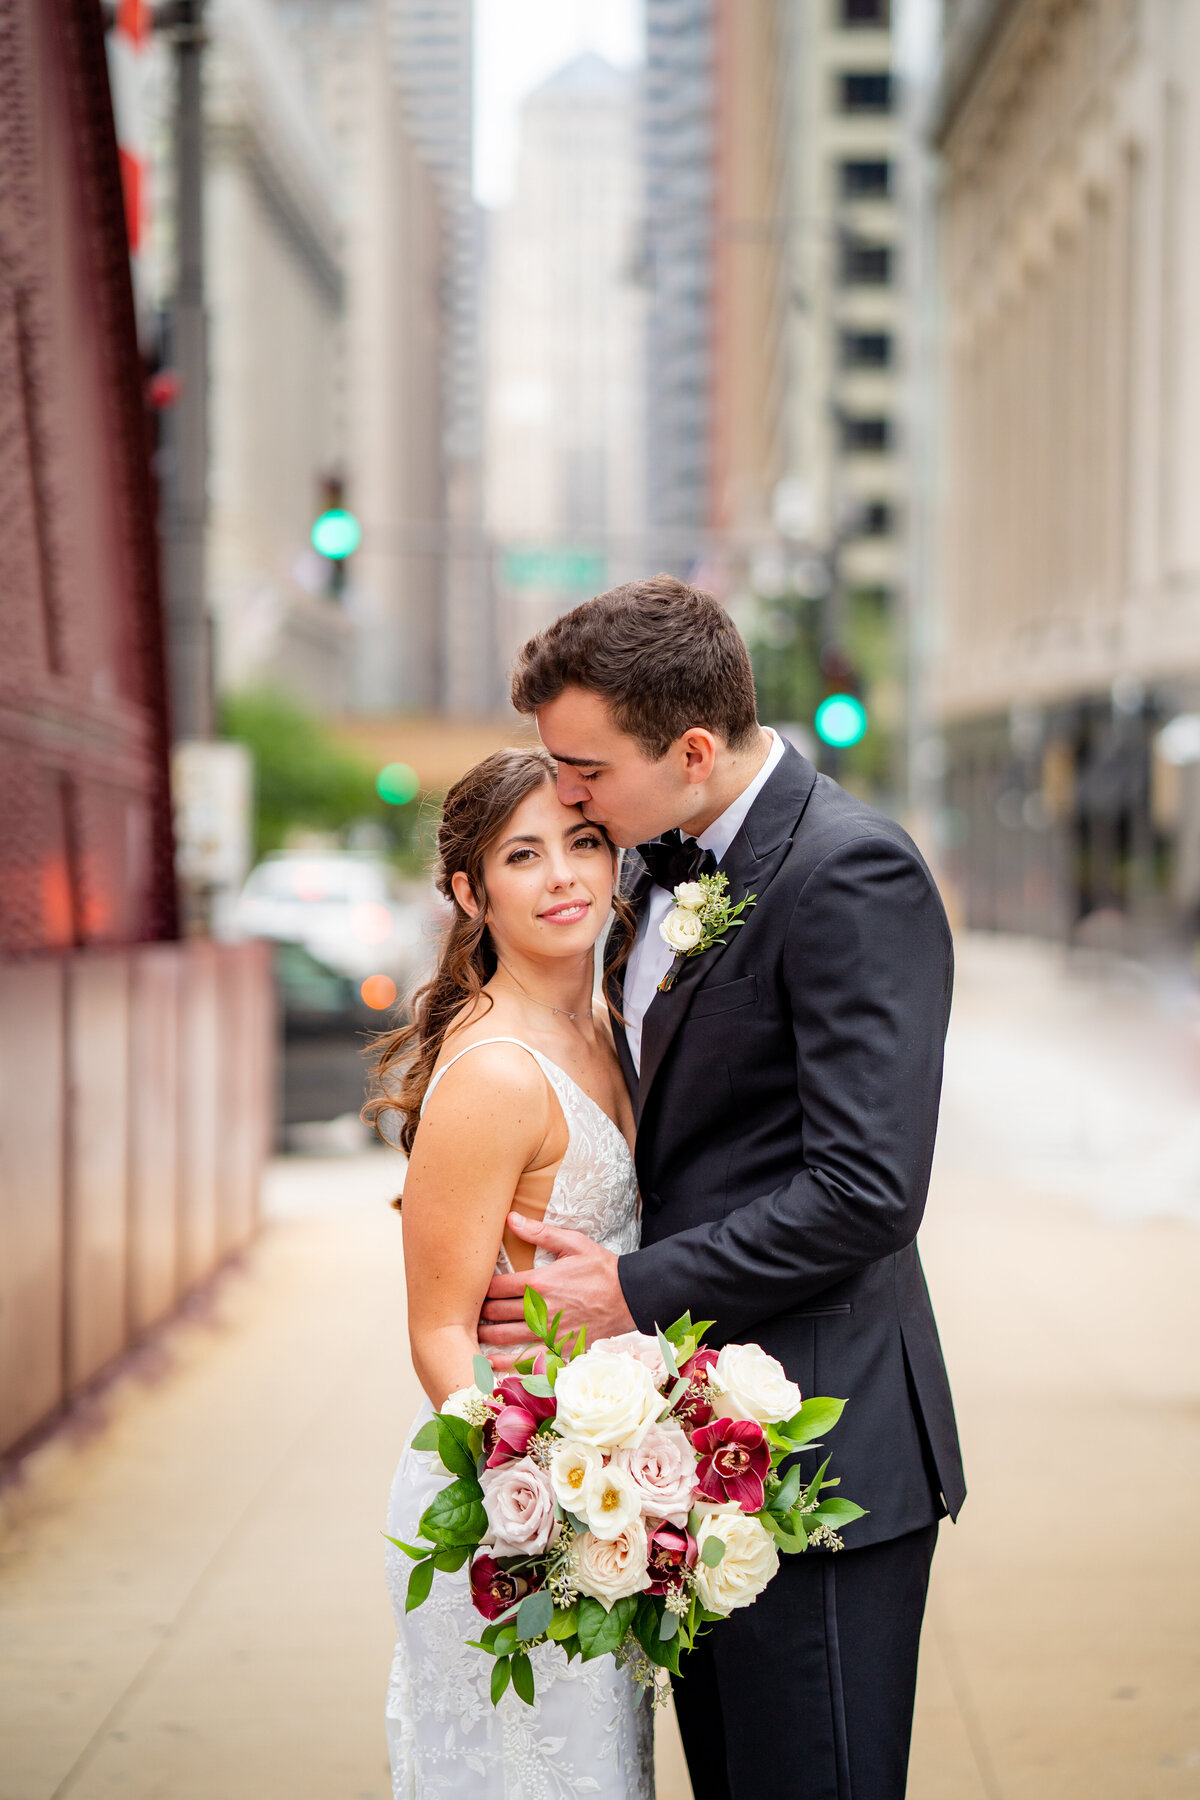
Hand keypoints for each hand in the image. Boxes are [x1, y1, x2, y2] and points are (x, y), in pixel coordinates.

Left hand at [478, 1213, 634, 1348]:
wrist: (629, 1296)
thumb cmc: (600, 1268)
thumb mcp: (572, 1243)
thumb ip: (539, 1232)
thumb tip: (511, 1217)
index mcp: (540, 1282)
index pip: (497, 1287)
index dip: (481, 1287)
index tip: (475, 1287)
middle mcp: (541, 1309)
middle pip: (496, 1312)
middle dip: (480, 1310)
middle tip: (470, 1308)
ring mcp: (549, 1332)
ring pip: (504, 1336)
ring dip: (485, 1334)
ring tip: (474, 1331)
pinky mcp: (559, 1348)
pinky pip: (525, 1359)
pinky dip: (505, 1363)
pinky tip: (490, 1363)